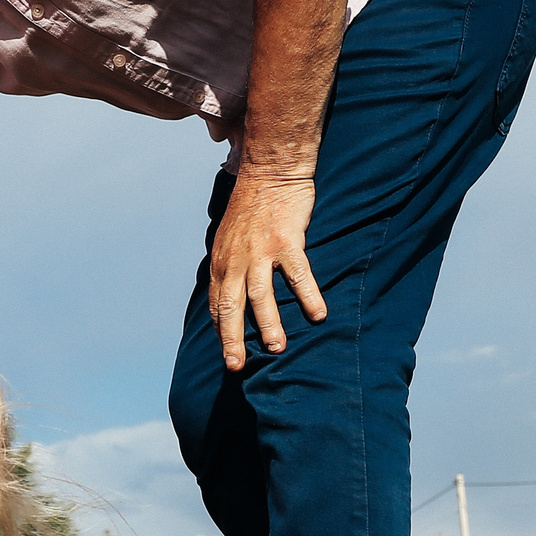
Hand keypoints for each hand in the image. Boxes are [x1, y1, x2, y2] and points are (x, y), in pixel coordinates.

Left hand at [208, 169, 324, 370]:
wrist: (271, 170)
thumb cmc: (253, 204)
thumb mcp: (230, 236)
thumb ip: (231, 264)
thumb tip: (232, 289)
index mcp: (222, 260)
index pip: (217, 303)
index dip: (221, 330)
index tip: (227, 354)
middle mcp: (236, 259)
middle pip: (231, 306)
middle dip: (232, 339)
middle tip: (236, 366)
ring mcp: (260, 251)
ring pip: (260, 296)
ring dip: (268, 324)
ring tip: (276, 349)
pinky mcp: (285, 241)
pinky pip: (297, 274)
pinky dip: (307, 295)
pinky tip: (318, 315)